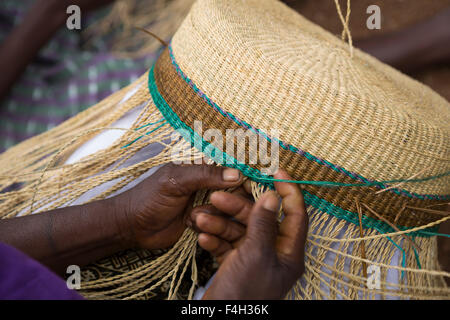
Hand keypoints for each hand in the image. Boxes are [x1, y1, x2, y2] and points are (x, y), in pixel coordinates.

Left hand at [113, 163, 242, 249]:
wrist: (132, 228)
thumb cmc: (149, 198)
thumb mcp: (176, 182)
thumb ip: (205, 175)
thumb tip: (237, 174)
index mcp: (200, 166)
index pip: (229, 165)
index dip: (241, 174)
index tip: (249, 184)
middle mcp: (207, 183)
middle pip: (234, 189)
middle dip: (228, 199)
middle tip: (211, 204)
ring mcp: (206, 203)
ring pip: (228, 209)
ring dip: (213, 215)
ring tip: (191, 217)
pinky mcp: (204, 222)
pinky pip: (219, 224)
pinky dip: (209, 226)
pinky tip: (190, 225)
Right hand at [193, 170, 307, 299]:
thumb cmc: (245, 294)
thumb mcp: (255, 255)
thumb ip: (263, 223)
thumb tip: (272, 196)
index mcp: (289, 252)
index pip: (296, 214)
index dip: (289, 191)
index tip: (277, 171)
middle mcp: (274, 253)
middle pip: (259, 219)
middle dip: (237, 207)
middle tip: (216, 196)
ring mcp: (254, 258)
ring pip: (239, 230)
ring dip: (219, 223)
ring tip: (200, 219)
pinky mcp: (236, 264)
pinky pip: (228, 244)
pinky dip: (215, 240)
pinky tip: (202, 237)